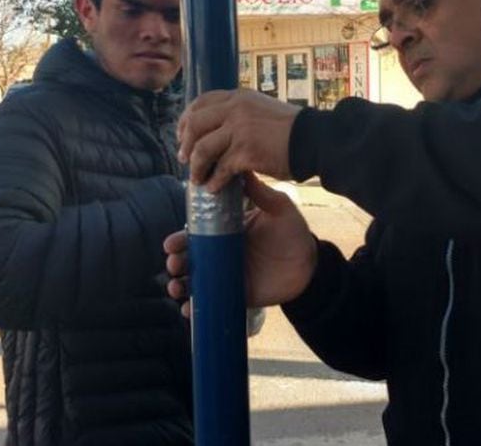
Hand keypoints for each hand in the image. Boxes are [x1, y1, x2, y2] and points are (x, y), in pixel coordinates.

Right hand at [165, 172, 317, 316]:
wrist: (309, 266)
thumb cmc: (293, 234)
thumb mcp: (279, 209)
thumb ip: (261, 193)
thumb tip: (242, 170)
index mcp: (227, 232)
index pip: (198, 234)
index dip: (181, 239)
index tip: (171, 243)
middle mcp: (222, 254)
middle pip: (191, 258)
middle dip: (177, 261)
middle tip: (174, 263)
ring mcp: (227, 275)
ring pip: (195, 281)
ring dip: (179, 284)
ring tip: (176, 286)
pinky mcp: (235, 295)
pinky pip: (211, 301)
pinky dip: (195, 308)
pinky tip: (187, 310)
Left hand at [177, 89, 300, 192]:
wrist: (314, 140)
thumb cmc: (293, 130)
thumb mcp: (262, 110)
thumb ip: (240, 114)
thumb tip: (219, 130)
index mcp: (239, 97)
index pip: (201, 102)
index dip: (186, 120)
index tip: (183, 137)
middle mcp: (236, 109)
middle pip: (195, 125)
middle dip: (186, 145)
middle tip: (184, 160)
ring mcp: (239, 129)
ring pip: (203, 149)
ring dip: (196, 167)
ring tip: (197, 179)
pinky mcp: (245, 152)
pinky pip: (220, 169)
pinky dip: (214, 181)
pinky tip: (214, 189)